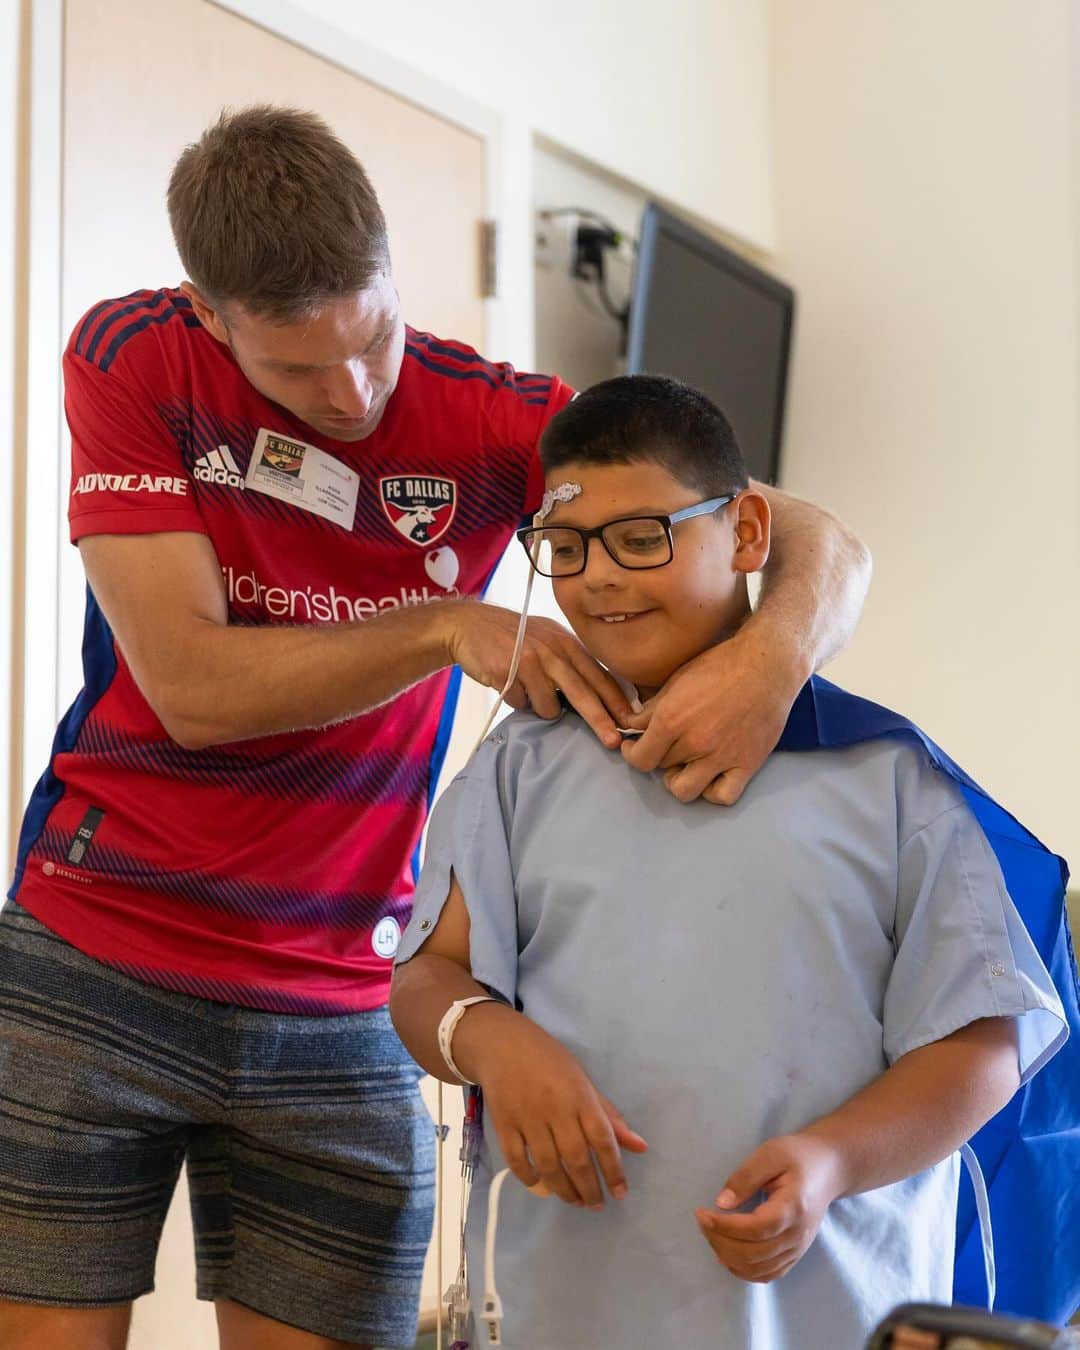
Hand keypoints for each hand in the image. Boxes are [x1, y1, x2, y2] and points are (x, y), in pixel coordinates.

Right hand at [440, 599, 630, 749]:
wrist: (469, 625)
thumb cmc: (513, 636)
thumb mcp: (548, 638)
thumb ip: (571, 661)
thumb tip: (600, 694)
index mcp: (567, 643)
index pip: (599, 675)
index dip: (616, 700)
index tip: (630, 721)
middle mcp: (552, 650)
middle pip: (582, 692)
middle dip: (600, 720)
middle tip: (613, 741)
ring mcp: (529, 660)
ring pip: (548, 706)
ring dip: (541, 708)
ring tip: (527, 689)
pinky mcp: (506, 672)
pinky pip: (521, 704)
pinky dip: (517, 701)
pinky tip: (508, 683)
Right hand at [461, 1008, 647, 1207]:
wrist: (503, 1044)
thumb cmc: (550, 1062)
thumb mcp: (584, 1081)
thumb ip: (609, 1116)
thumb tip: (640, 1147)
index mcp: (580, 1096)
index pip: (602, 1139)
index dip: (613, 1170)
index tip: (620, 1192)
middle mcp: (556, 1109)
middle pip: (576, 1158)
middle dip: (589, 1188)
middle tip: (596, 1204)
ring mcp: (528, 1117)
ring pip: (548, 1165)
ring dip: (564, 1190)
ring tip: (575, 1201)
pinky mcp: (503, 1124)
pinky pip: (517, 1161)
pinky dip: (530, 1179)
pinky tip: (542, 1186)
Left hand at [620, 630, 802, 804]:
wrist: (767, 666)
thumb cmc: (721, 666)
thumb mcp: (677, 679)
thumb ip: (651, 708)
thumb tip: (631, 726)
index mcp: (672, 720)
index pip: (640, 758)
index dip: (632, 754)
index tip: (634, 747)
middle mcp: (695, 743)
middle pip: (662, 767)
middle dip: (659, 756)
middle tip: (666, 744)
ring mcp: (722, 757)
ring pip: (685, 790)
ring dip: (679, 780)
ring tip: (684, 764)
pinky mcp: (747, 764)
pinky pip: (723, 796)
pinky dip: (712, 791)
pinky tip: (710, 775)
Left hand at [695, 1133, 843, 1282]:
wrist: (828, 1170)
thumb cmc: (797, 1157)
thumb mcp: (770, 1154)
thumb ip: (745, 1177)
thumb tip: (721, 1204)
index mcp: (794, 1207)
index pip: (756, 1228)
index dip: (725, 1226)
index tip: (701, 1213)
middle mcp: (798, 1235)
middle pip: (754, 1253)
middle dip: (720, 1241)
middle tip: (702, 1221)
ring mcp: (798, 1248)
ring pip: (759, 1269)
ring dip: (728, 1257)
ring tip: (711, 1234)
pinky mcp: (795, 1254)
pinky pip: (768, 1274)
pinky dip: (744, 1270)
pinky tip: (727, 1254)